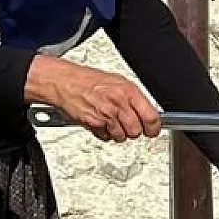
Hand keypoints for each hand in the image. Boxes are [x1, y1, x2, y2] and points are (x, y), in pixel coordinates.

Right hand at [25, 54, 160, 142]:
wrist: (65, 82)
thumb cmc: (90, 80)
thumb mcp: (119, 82)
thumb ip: (134, 98)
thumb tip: (148, 112)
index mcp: (129, 91)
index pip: (151, 117)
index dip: (153, 128)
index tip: (153, 131)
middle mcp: (119, 103)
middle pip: (136, 131)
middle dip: (134, 131)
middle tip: (128, 125)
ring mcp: (106, 115)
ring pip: (122, 137)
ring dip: (119, 133)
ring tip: (112, 121)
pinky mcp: (94, 124)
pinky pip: (106, 137)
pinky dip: (105, 133)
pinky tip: (101, 122)